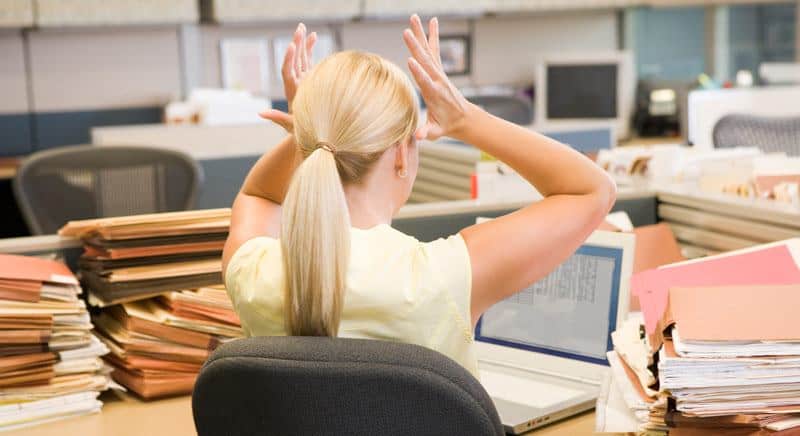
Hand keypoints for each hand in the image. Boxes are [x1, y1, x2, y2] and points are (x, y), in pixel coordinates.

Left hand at [260, 23, 316, 132]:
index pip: (287, 71)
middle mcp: (296, 83)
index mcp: (291, 91)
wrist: (309, 134)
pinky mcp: (311, 79)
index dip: (289, 58)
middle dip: (296, 44)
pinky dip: (310, 48)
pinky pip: (309, 61)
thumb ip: (276, 117)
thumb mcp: (289, 125)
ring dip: (302, 43)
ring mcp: (303, 80)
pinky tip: (314, 35)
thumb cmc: (300, 132)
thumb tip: (259, 113)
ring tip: (303, 27)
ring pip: (301, 58)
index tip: (292, 46)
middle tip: (298, 29)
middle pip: (294, 60)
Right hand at [403, 15, 471, 140]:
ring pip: (428, 51)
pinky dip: (432, 36)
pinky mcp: (439, 69)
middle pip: (425, 61)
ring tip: (413, 17)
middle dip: (416, 47)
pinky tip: (431, 21)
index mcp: (435, 95)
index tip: (411, 60)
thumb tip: (419, 137)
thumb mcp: (437, 132)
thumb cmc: (446, 126)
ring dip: (420, 34)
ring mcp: (439, 73)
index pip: (426, 82)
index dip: (419, 72)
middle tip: (406, 31)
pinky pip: (435, 49)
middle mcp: (437, 80)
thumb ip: (428, 133)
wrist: (464, 118)